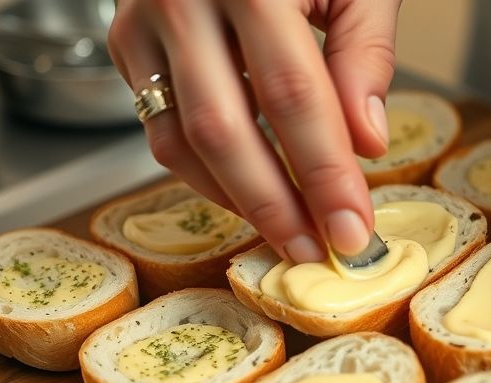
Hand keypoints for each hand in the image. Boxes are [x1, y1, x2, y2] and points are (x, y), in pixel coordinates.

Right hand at [108, 0, 399, 261]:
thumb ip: (362, 51)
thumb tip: (366, 142)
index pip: (295, 95)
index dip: (325, 172)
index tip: (353, 228)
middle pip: (226, 130)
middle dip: (276, 205)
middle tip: (316, 251)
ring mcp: (142, 19)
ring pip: (180, 140)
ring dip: (236, 200)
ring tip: (288, 235)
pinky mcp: (124, 40)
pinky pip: (158, 128)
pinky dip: (205, 172)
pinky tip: (248, 194)